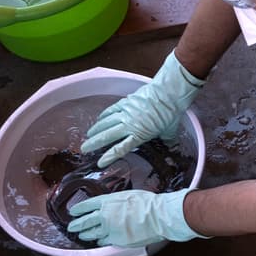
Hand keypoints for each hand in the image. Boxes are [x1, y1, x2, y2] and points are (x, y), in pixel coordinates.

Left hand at [66, 188, 200, 247]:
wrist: (159, 215)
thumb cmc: (149, 204)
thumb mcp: (129, 195)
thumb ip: (117, 202)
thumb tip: (114, 206)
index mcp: (108, 201)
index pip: (87, 205)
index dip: (78, 209)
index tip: (73, 212)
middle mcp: (105, 214)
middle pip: (84, 221)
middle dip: (76, 224)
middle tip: (72, 226)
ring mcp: (109, 228)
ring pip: (92, 233)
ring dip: (86, 234)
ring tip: (83, 235)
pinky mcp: (116, 240)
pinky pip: (104, 242)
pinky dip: (101, 241)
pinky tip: (100, 241)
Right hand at [80, 51, 204, 167]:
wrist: (168, 92)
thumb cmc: (171, 112)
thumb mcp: (170, 131)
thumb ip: (167, 140)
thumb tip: (170, 146)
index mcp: (139, 134)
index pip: (120, 149)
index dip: (109, 157)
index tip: (100, 163)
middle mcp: (129, 124)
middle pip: (107, 136)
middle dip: (94, 143)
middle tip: (84, 149)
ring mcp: (125, 112)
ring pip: (106, 122)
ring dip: (96, 129)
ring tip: (88, 135)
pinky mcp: (126, 102)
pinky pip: (111, 110)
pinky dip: (104, 115)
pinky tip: (99, 119)